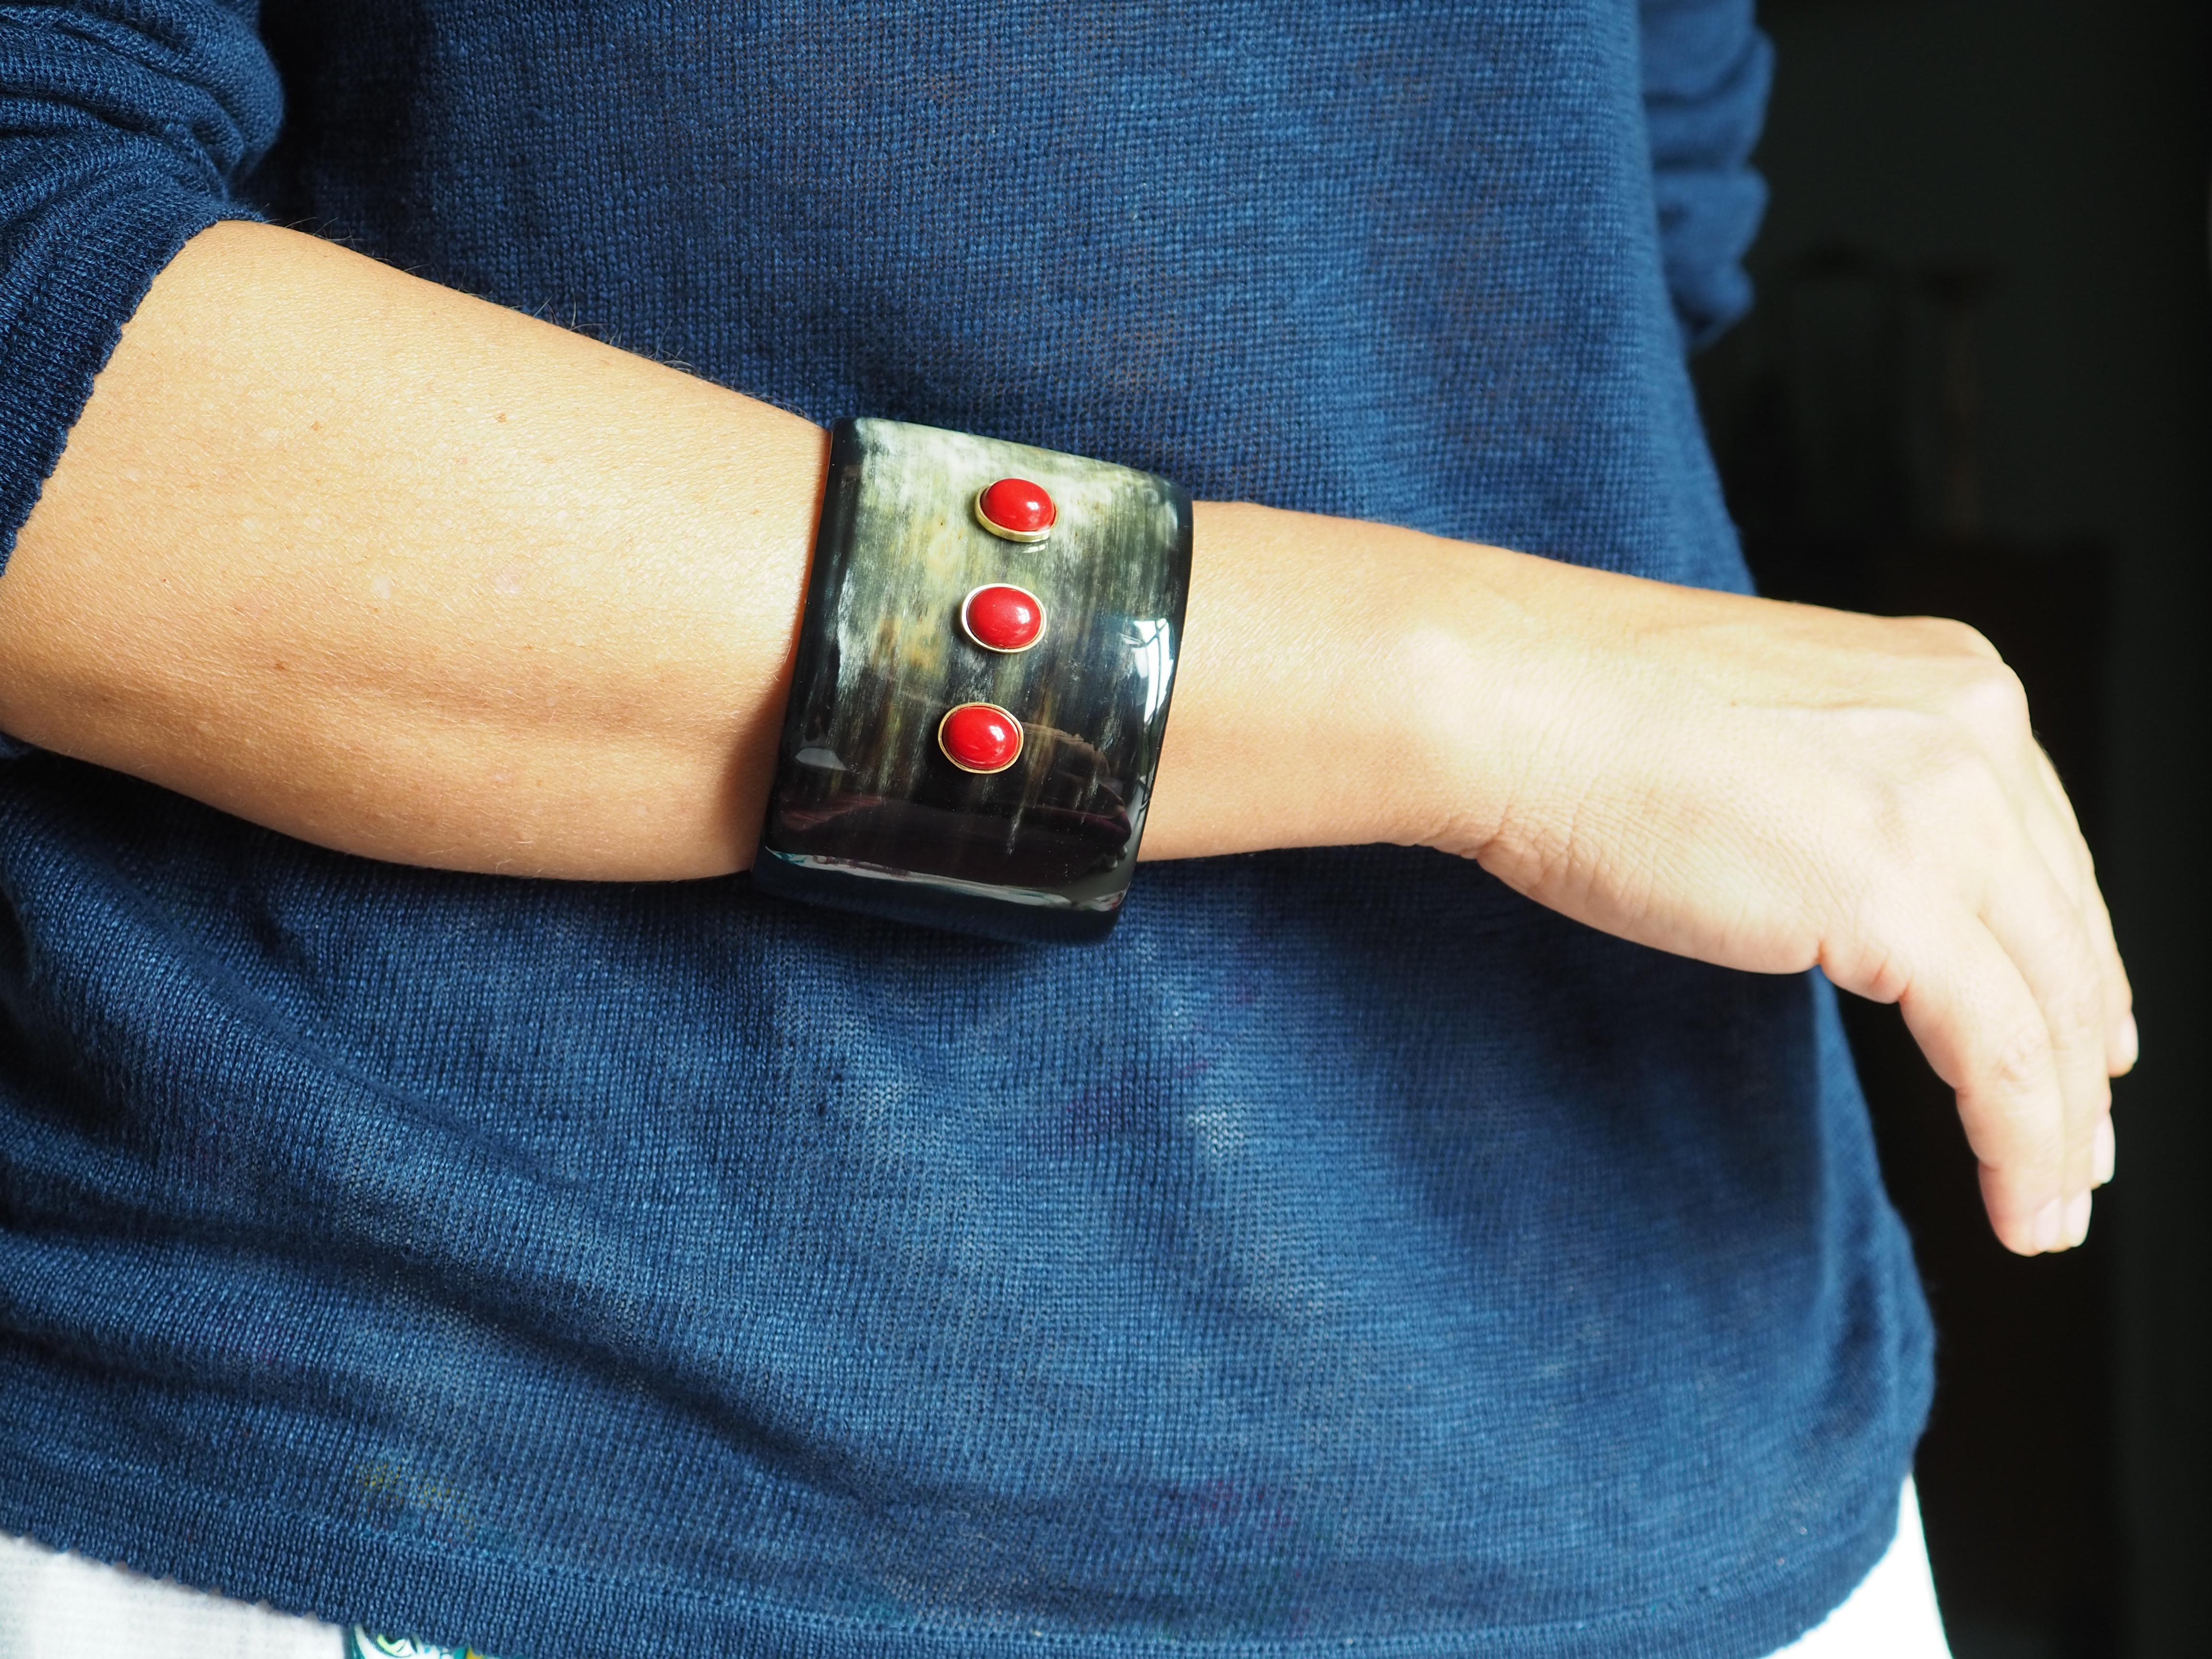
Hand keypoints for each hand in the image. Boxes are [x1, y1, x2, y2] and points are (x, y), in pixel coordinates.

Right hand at [1156, 505, 2130, 1254]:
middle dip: (2078, 1061)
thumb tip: (1848, 888)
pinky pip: (1998, 1051)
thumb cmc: (1579, 715)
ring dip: (2057, 1129)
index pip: (2045, 855)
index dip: (2070, 970)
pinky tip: (2020, 1204)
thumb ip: (1838, 795)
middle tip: (2074, 1150)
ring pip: (2049, 1005)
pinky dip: (2019, 1144)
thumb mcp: (1762, 737)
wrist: (1508, 698)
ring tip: (2048, 1210)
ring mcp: (1942, 805)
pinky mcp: (1891, 891)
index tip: (2074, 1047)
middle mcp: (1974, 728)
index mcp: (1947, 681)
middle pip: (2066, 932)